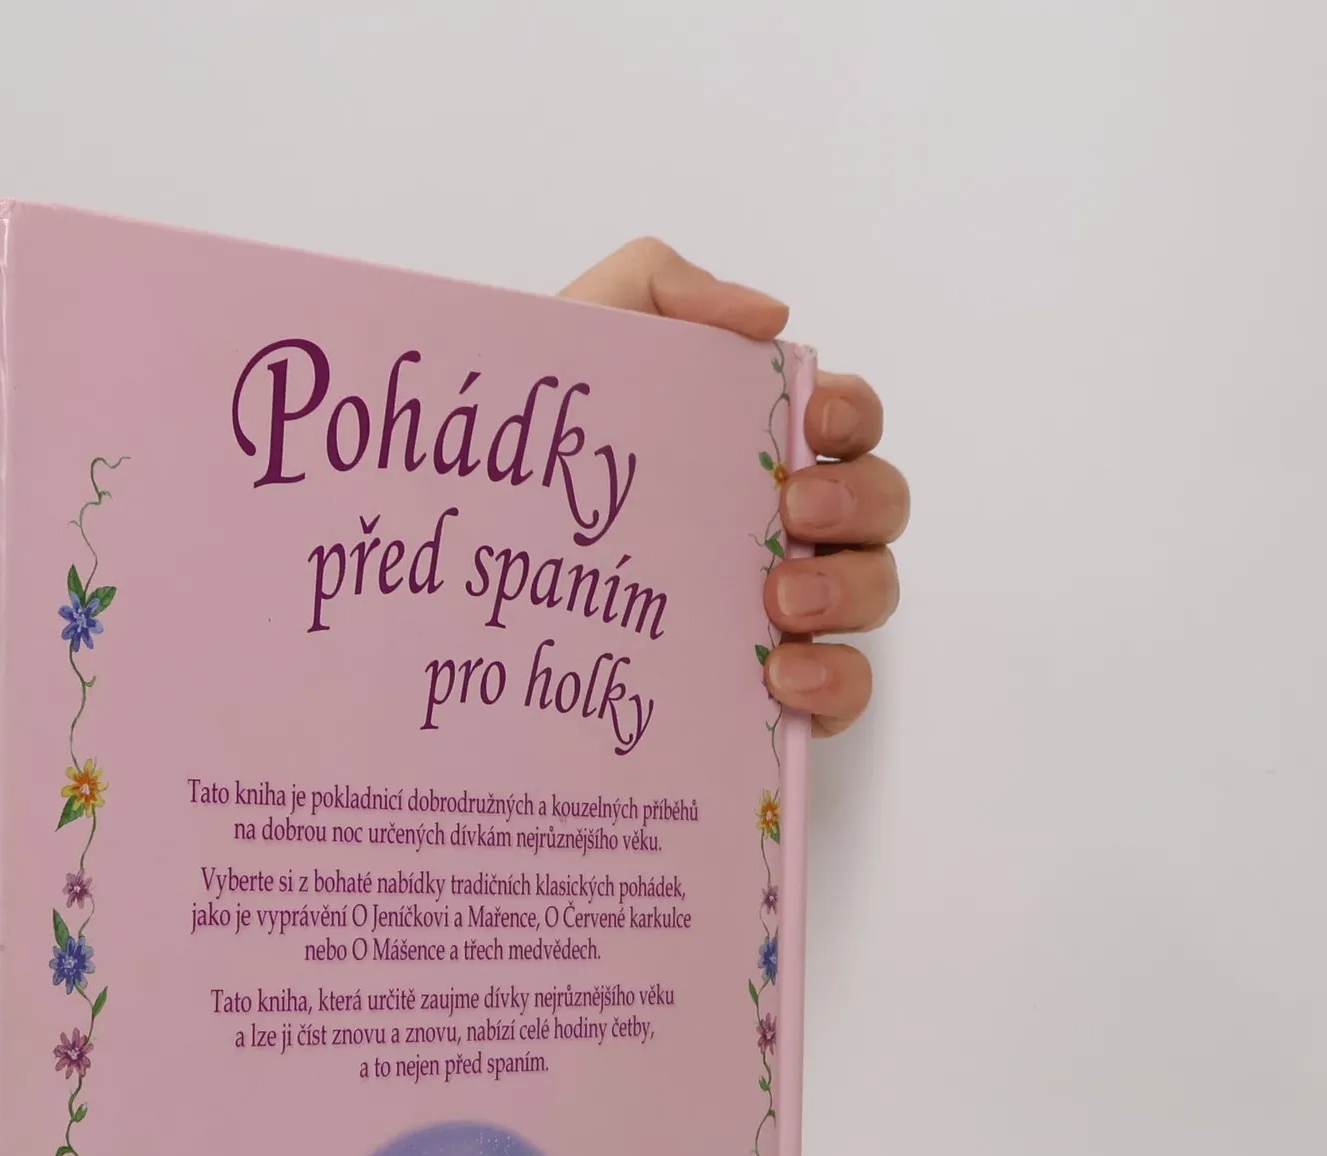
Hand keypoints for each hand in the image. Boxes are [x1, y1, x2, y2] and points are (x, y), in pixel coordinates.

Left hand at [562, 238, 904, 736]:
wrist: (453, 573)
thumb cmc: (523, 461)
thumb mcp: (576, 339)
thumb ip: (659, 286)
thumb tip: (770, 320)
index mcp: (748, 446)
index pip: (844, 420)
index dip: (852, 415)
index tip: (812, 424)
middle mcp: (779, 526)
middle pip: (878, 503)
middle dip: (856, 500)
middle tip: (789, 513)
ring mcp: (779, 611)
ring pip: (872, 591)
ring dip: (847, 590)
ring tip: (777, 604)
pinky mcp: (763, 694)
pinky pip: (843, 692)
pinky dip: (835, 681)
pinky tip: (784, 678)